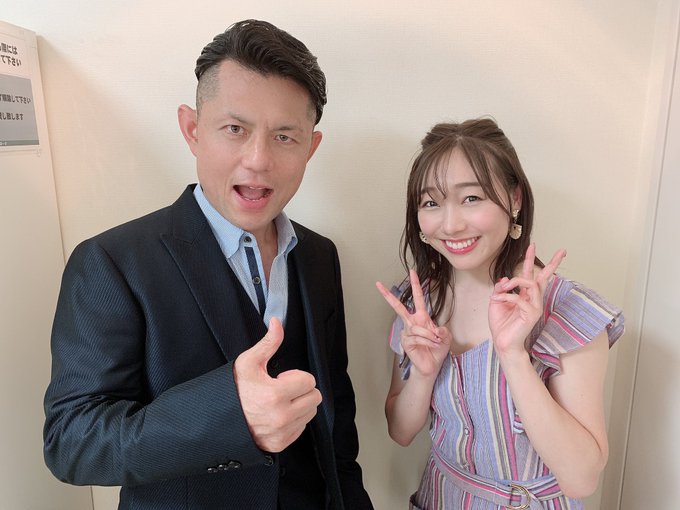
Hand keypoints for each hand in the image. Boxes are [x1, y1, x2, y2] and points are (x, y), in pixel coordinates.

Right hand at [233, 317, 321, 451]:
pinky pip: (301, 428)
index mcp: (275, 395)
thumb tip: (277, 322)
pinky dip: (294, 420)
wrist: (216, 418)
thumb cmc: (232, 389)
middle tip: (281, 389)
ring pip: (310, 413)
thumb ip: (268, 342)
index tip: (281, 378)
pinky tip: (276, 414)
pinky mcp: (280, 444)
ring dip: (299, 405)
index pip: (310, 381)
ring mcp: (281, 433)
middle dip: (301, 390)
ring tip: (278, 402)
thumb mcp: (248, 362)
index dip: (296, 376)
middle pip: (314, 398)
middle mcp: (281, 417)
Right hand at [376, 269, 450, 377]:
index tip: (412, 272)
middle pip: (398, 307)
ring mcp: (407, 332)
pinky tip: (432, 345)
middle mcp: (412, 322)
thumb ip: (443, 330)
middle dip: (388, 296)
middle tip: (378, 284)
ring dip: (430, 335)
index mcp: (422, 317)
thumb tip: (435, 329)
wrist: (432, 365)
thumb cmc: (437, 349)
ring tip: (436, 341)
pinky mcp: (405, 342)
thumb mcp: (446, 337)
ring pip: (418, 328)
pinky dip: (427, 341)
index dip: (416, 285)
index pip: (417, 298)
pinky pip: (417, 337)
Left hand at [488, 244, 565, 357]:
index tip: (532, 246)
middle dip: (552, 263)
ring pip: (531, 284)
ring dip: (514, 281)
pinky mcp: (532, 314)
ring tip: (504, 286)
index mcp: (524, 295)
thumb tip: (505, 278)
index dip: (530, 260)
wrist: (502, 343)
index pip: (530, 275)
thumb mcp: (496, 302)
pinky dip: (506, 297)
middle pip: (544, 277)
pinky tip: (497, 300)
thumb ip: (501, 289)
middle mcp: (533, 299)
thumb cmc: (501, 324)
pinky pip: (519, 298)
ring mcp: (535, 306)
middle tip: (562, 251)